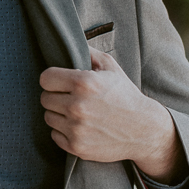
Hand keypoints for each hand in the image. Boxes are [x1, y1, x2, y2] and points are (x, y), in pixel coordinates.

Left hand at [40, 48, 184, 181]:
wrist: (144, 130)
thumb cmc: (126, 96)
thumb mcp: (111, 67)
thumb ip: (87, 52)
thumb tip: (69, 41)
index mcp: (84, 83)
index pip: (45, 78)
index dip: (52, 79)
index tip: (60, 82)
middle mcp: (77, 106)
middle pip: (45, 98)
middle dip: (55, 96)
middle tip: (70, 97)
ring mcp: (76, 128)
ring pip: (48, 117)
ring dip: (58, 114)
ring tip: (76, 112)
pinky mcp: (77, 147)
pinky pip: (55, 135)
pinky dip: (63, 131)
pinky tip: (78, 126)